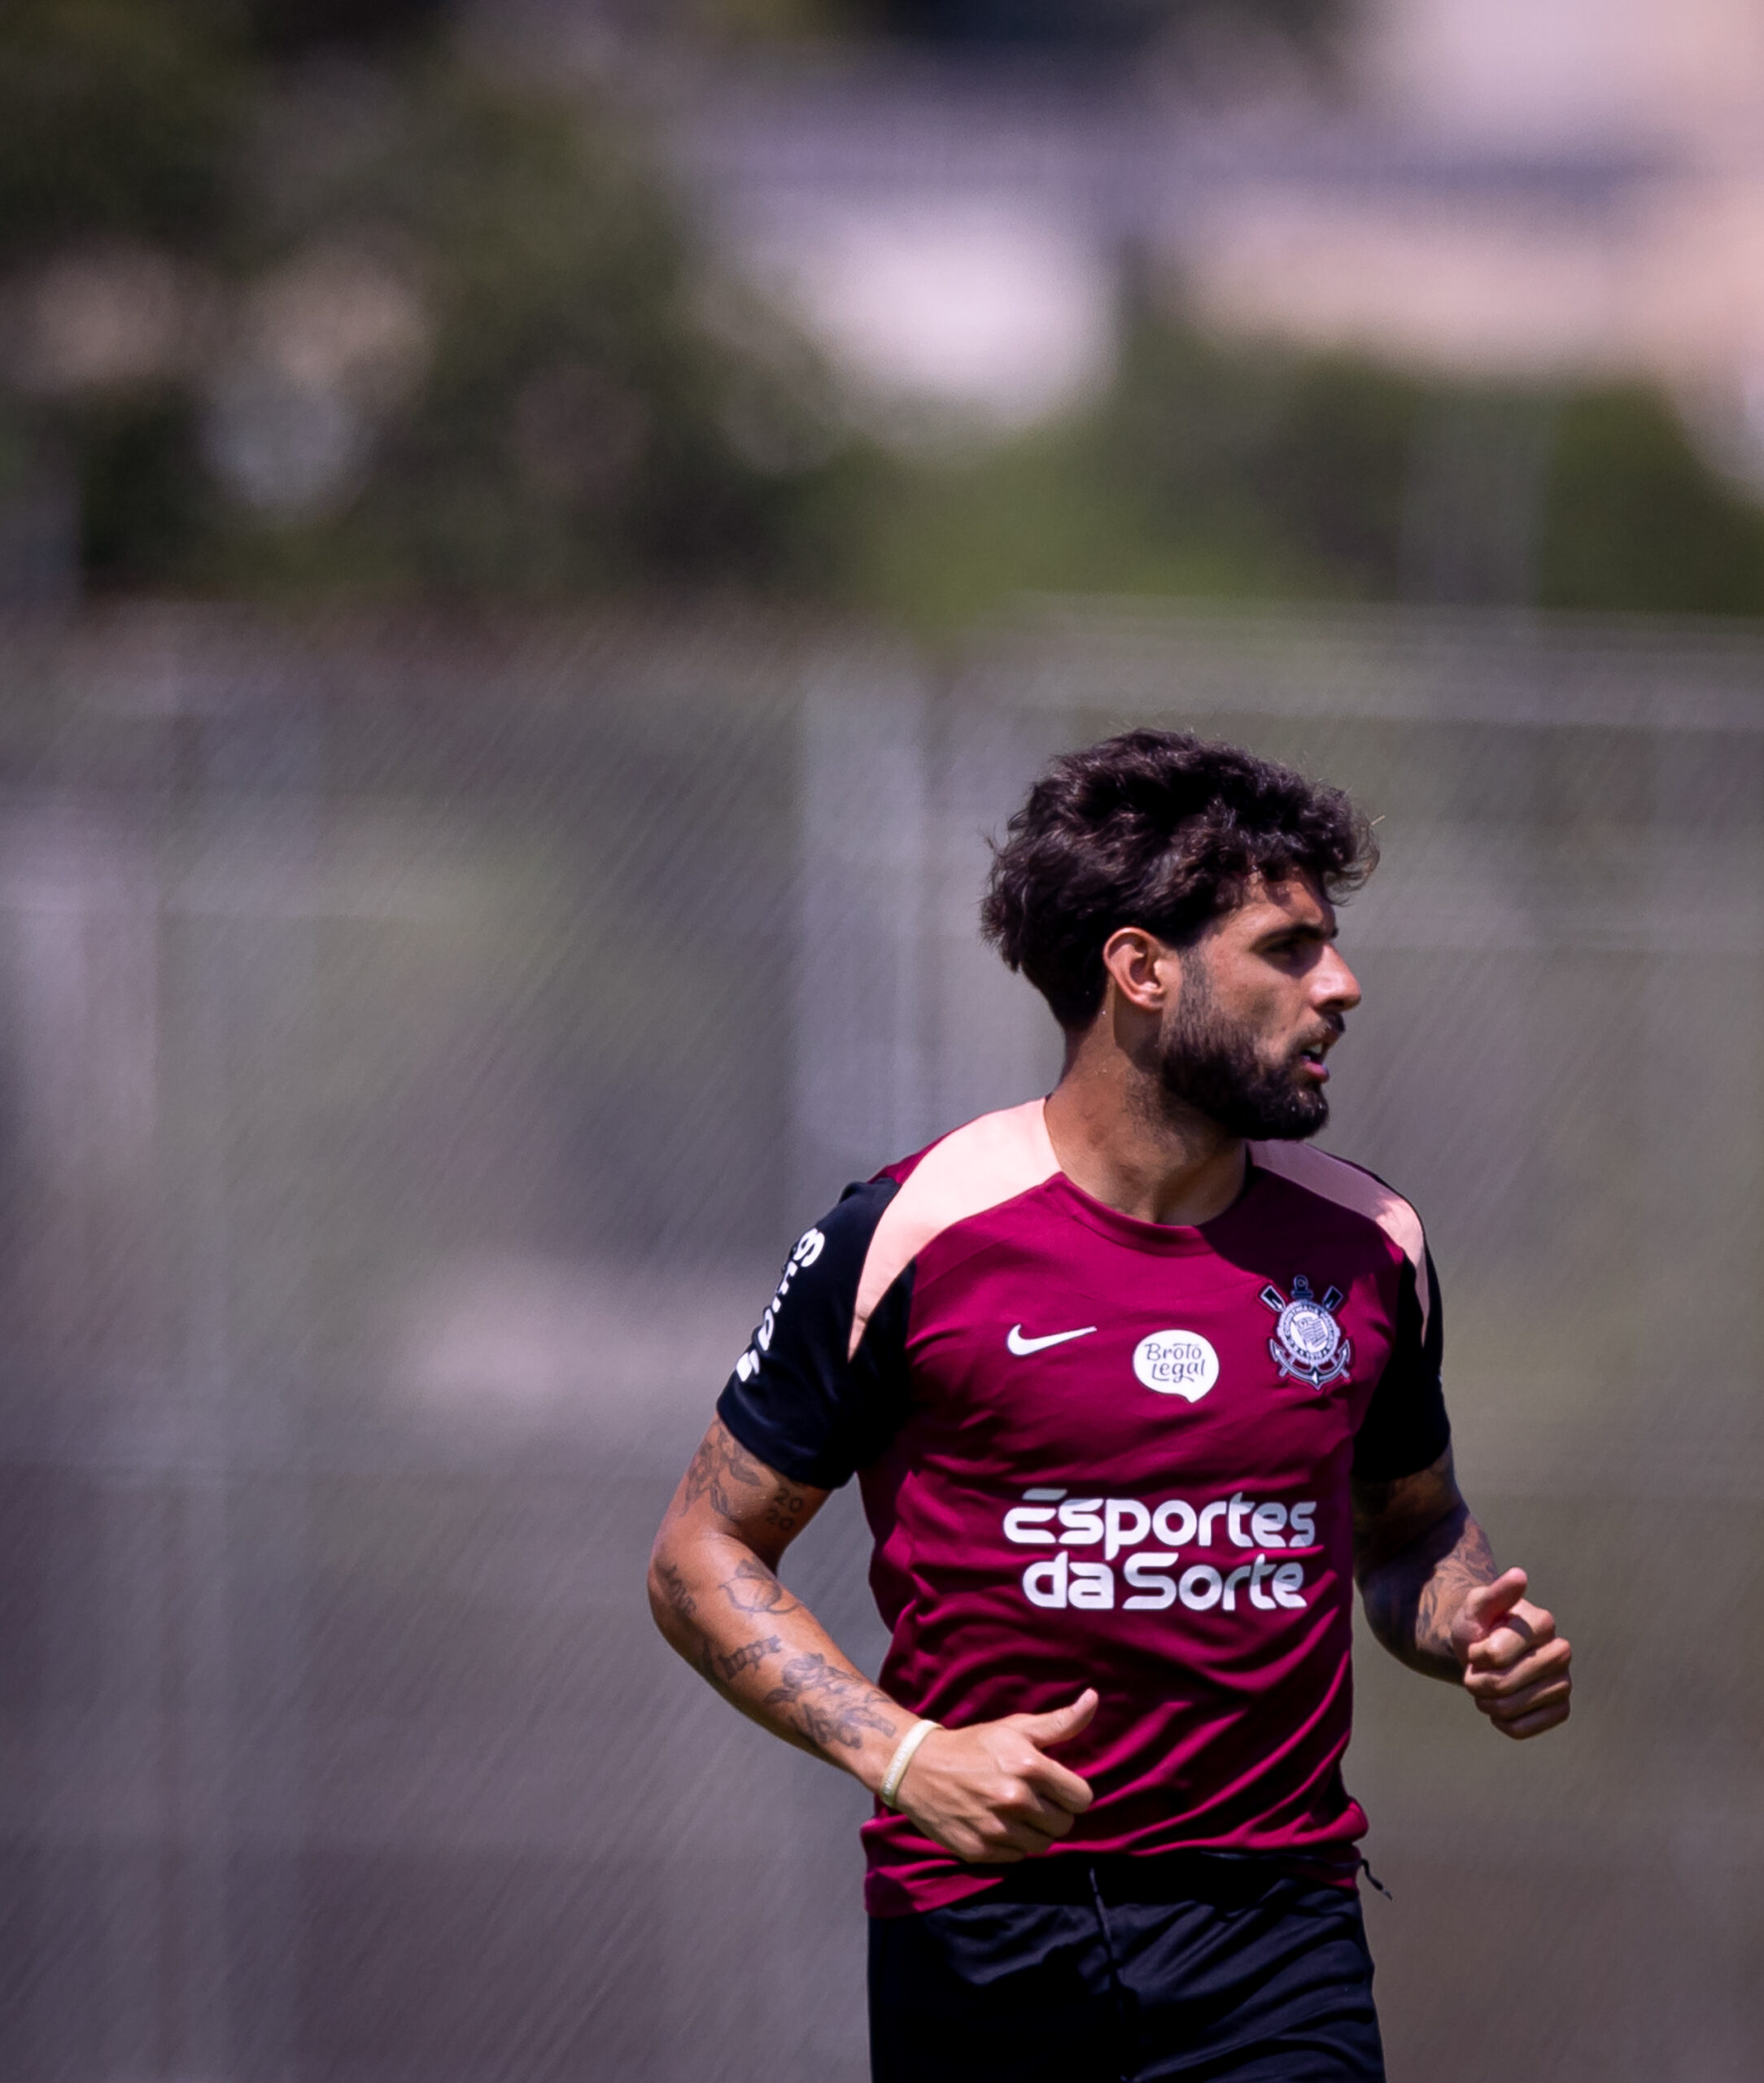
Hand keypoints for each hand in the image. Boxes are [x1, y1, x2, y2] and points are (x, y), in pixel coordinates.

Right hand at [893, 1691, 1097, 1862]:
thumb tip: (1094, 1699)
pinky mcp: (980, 1851)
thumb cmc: (973, 1745)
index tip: (1054, 1786)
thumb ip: (1060, 1722)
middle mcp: (1015, 1800)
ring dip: (1033, 1831)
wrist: (918, 1768)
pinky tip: (995, 1823)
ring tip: (1014, 1811)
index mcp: (1029, 1766)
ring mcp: (997, 1829)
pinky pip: (1017, 1857)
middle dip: (1052, 1811)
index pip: (1082, 1798)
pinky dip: (1011, 1844)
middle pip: (1064, 1824)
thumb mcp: (1016, 1728)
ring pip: (1042, 1845)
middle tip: (1031, 1797)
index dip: (1071, 1792)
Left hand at [1452, 1567, 1571, 1739]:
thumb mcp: (1477, 1607)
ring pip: (1512, 1707)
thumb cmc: (1479, 1626)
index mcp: (1542, 1623)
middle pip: (1504, 1683)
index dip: (1475, 1655)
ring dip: (1486, 1702)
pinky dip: (1502, 1721)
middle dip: (1478, 1681)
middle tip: (1474, 1672)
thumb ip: (1495, 1593)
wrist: (1483, 1653)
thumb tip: (1519, 1576)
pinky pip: (1524, 1729)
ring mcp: (1564, 1682)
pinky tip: (1499, 1707)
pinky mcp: (1561, 1709)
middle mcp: (1561, 1652)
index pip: (1495, 1654)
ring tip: (1485, 1687)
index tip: (1474, 1648)